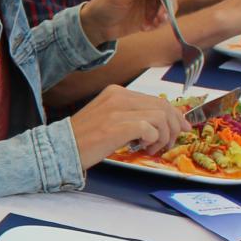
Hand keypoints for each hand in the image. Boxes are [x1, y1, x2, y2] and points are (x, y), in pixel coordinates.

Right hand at [69, 85, 190, 165]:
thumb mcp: (107, 118)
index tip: (181, 128)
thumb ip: (129, 115)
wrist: (59, 148)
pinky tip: (143, 148)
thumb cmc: (82, 138)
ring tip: (152, 148)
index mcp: (116, 92)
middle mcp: (118, 97)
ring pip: (160, 117)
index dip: (174, 114)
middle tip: (171, 142)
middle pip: (162, 106)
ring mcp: (117, 110)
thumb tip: (159, 124)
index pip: (155, 99)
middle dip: (175, 126)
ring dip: (164, 136)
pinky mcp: (118, 126)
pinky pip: (150, 129)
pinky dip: (153, 140)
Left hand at [78, 0, 179, 45]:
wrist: (96, 26)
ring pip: (170, 6)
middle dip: (169, 3)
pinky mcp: (151, 16)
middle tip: (161, 15)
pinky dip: (158, 24)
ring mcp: (151, 3)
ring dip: (165, 15)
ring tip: (153, 23)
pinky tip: (145, 28)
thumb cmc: (103, 5)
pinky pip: (163, 19)